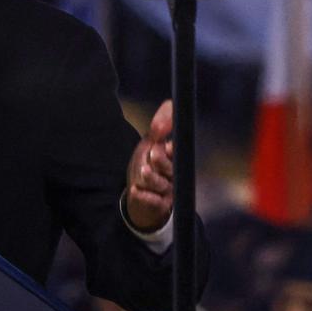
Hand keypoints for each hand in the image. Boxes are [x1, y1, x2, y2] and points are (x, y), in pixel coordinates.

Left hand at [125, 100, 173, 232]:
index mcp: (173, 160)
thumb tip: (170, 104)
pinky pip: (154, 202)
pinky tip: (135, 191)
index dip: (170, 149)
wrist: (140, 200)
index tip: (167, 144)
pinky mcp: (158, 206)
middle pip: (170, 169)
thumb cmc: (146, 168)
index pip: (176, 153)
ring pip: (162, 185)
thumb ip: (159, 127)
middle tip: (153, 153)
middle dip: (161, 162)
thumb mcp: (149, 145)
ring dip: (152, 177)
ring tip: (143, 171)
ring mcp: (166, 192)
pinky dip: (144, 197)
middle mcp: (172, 176)